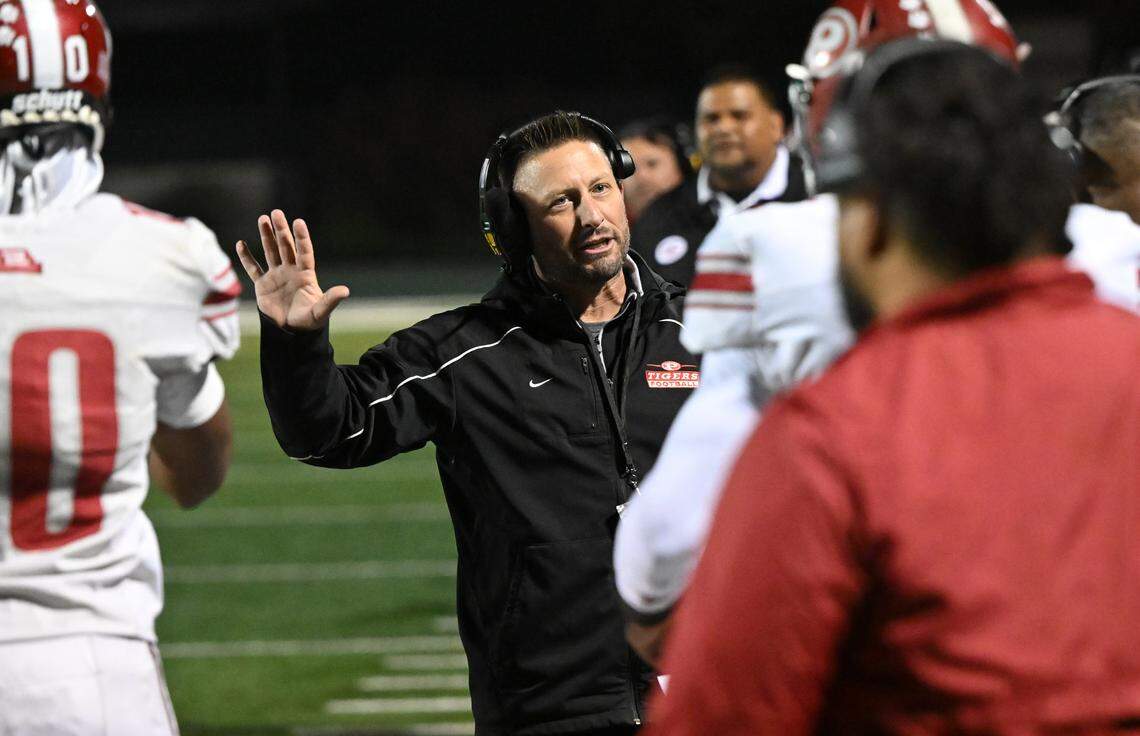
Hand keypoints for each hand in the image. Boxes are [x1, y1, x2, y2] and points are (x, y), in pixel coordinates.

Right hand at [235, 209, 349, 330]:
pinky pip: (253, 268)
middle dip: (281, 230)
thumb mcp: (320, 311)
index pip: (304, 252)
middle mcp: (291, 271)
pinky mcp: (263, 285)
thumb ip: (330, 300)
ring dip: (266, 236)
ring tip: (262, 219)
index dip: (302, 238)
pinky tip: (241, 243)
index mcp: (306, 274)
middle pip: (286, 246)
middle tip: (276, 213)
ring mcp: (276, 276)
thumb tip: (345, 291)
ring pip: (270, 252)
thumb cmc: (309, 322)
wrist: (291, 333)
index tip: (298, 222)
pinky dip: (247, 257)